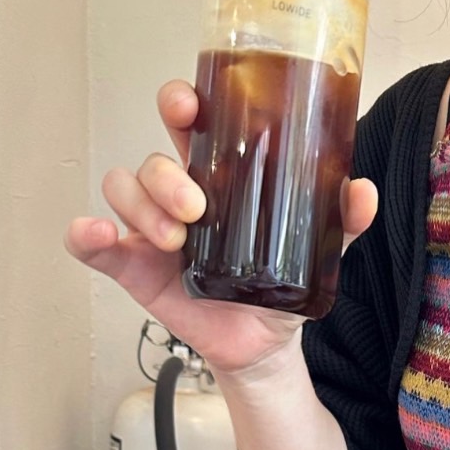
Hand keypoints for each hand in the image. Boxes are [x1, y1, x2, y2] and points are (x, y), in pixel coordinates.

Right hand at [64, 78, 378, 378]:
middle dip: (167, 173)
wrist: (264, 345)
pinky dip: (88, 235)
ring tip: (175, 241)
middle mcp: (179, 195)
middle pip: (155, 159)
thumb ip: (340, 222)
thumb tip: (361, 191)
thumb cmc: (281, 286)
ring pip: (124, 191)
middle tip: (197, 205)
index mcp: (219, 177)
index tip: (190, 107)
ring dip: (142, 208)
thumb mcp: (318, 252)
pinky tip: (98, 235)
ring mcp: (151, 229)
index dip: (182, 105)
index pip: (191, 125)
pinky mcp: (133, 266)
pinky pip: (95, 244)